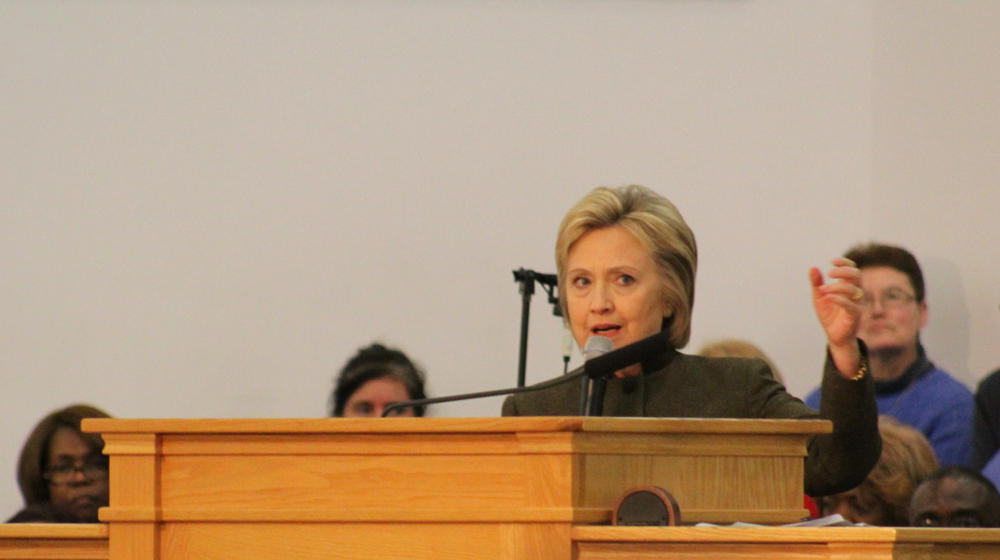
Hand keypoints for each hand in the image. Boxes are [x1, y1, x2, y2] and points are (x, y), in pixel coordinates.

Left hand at [809, 257, 862, 377]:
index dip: (844, 263)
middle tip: (829, 274)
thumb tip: (813, 268)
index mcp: (847, 286)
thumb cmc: (829, 315)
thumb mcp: (819, 297)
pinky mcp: (854, 316)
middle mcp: (854, 293)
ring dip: (837, 287)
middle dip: (844, 271)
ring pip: (854, 290)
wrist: (834, 335)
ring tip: (823, 291)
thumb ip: (816, 284)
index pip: (852, 269)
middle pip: (857, 275)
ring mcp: (856, 304)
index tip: (831, 261)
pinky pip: (851, 306)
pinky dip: (839, 300)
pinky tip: (828, 298)